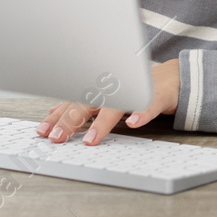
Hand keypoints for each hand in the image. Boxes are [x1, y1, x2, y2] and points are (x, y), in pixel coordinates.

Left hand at [36, 60, 181, 145]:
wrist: (174, 77)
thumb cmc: (134, 87)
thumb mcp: (105, 95)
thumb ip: (81, 103)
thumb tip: (53, 111)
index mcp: (99, 91)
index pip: (73, 103)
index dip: (56, 116)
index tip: (42, 131)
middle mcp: (114, 90)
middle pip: (88, 104)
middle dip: (71, 121)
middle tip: (58, 137)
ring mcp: (135, 91)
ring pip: (116, 106)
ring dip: (102, 123)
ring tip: (91, 139)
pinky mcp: (157, 96)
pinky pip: (149, 105)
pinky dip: (141, 113)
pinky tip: (134, 122)